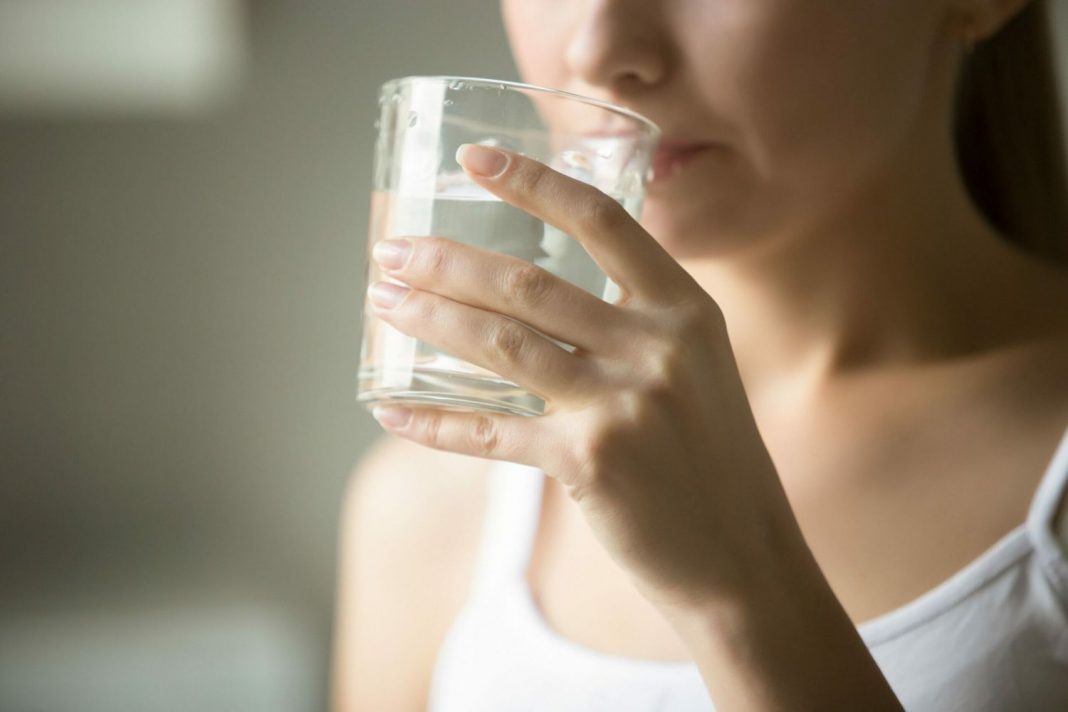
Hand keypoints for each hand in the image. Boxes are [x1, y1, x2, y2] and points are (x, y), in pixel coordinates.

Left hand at [365, 143, 799, 614]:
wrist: (742, 552)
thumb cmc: (707, 452)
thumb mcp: (697, 364)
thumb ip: (635, 319)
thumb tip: (538, 290)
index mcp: (685, 307)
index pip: (601, 219)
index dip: (532, 181)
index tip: (473, 158)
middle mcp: (657, 346)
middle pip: (530, 284)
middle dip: (448, 261)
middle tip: (392, 251)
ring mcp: (623, 404)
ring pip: (503, 344)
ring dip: (431, 318)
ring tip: (383, 302)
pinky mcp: (589, 462)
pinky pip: (492, 433)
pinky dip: (435, 421)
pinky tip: (390, 409)